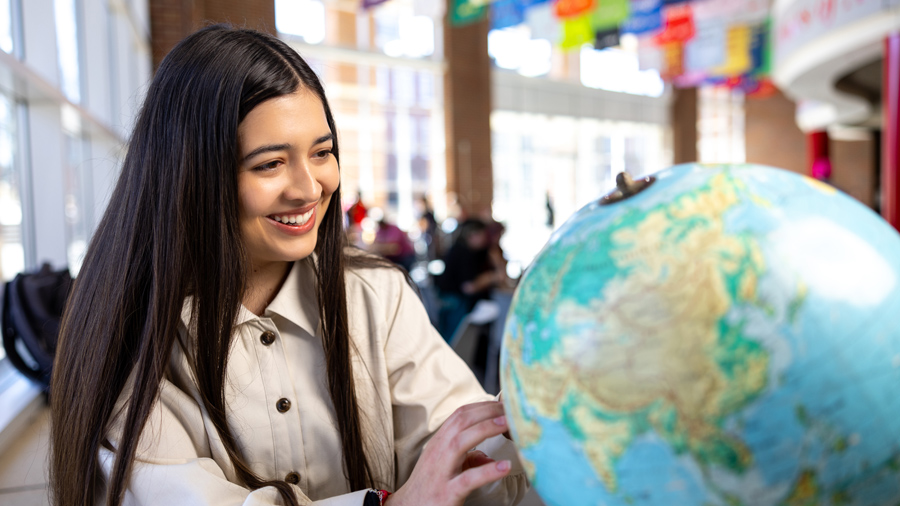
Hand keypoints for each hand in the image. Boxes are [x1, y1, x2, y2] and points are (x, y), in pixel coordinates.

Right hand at [386, 401, 511, 505]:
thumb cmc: (430, 486)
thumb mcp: (447, 467)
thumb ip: (468, 459)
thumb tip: (491, 459)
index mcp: (440, 443)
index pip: (460, 415)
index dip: (482, 406)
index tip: (502, 403)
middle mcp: (439, 452)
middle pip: (461, 422)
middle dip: (487, 411)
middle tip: (511, 408)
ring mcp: (441, 472)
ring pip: (461, 442)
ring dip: (486, 429)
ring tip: (508, 425)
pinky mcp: (447, 492)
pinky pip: (468, 479)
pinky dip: (487, 472)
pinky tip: (504, 467)